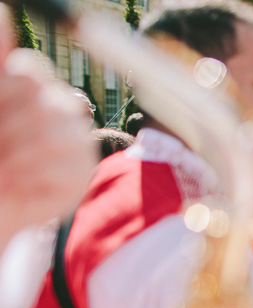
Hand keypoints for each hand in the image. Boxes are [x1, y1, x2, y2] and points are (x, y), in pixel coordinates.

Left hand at [0, 19, 95, 244]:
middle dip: (7, 131)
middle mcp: (60, 106)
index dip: (4, 96)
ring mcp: (76, 138)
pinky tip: (19, 184)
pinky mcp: (83, 170)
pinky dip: (31, 179)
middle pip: (40, 104)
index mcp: (33, 86)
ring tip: (4, 170)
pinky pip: (62, 167)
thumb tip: (0, 9)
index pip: (26, 73)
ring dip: (16, 157)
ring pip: (51, 136)